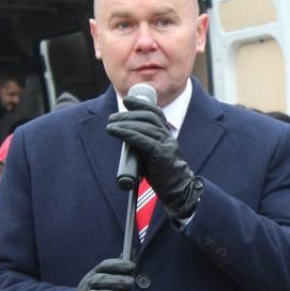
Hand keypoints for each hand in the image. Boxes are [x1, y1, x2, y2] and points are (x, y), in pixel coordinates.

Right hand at [65, 258, 136, 290]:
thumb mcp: (109, 280)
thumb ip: (121, 269)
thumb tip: (132, 251)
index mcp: (94, 274)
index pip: (104, 266)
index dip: (118, 264)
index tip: (132, 266)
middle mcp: (87, 285)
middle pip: (99, 280)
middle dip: (116, 280)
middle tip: (131, 283)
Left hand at [106, 96, 202, 219]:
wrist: (179, 189)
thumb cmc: (163, 173)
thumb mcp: (154, 153)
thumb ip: (145, 143)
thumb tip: (125, 136)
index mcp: (167, 135)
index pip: (156, 113)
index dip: (141, 104)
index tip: (127, 101)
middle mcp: (168, 137)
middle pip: (148, 117)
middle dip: (128, 114)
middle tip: (112, 118)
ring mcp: (166, 145)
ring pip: (144, 126)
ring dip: (124, 123)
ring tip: (110, 124)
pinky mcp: (161, 154)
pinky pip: (142, 139)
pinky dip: (127, 133)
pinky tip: (116, 131)